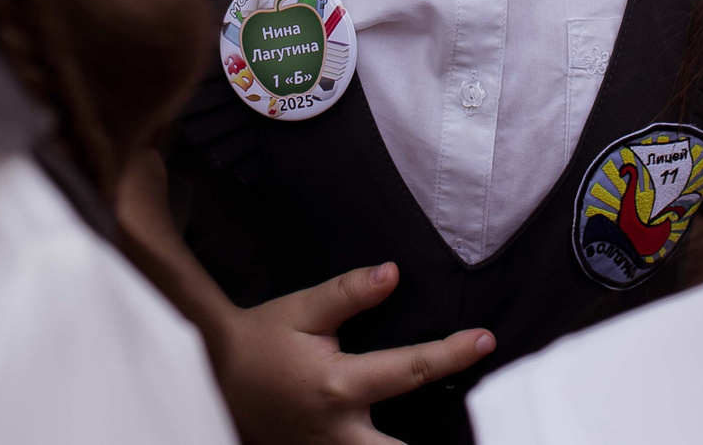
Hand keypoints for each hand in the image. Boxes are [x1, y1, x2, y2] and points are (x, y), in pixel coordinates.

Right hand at [208, 263, 494, 444]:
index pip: (411, 370)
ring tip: (457, 432)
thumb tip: (392, 273)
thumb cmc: (259, 340)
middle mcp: (340, 430)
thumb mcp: (299, 309)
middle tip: (481, 427)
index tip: (486, 340)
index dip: (453, 354)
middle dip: (443, 444)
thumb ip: (347, 293)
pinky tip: (401, 432)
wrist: (216, 376)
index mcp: (339, 386)